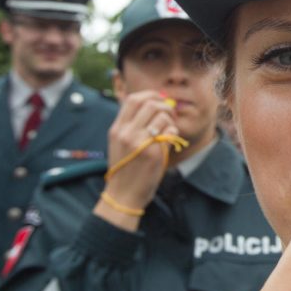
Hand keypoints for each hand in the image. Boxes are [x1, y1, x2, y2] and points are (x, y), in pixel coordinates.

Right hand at [94, 91, 178, 230]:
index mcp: (116, 128)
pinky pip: (170, 132)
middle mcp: (126, 132)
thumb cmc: (126, 169)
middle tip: (171, 115)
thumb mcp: (119, 143)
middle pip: (150, 104)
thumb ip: (131, 125)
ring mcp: (139, 142)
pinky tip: (170, 142)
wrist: (124, 194)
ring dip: (170, 122)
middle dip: (165, 106)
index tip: (160, 100)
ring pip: (162, 116)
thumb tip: (152, 104)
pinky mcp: (153, 153)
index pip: (133, 99)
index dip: (150, 95)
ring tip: (168, 132)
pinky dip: (174, 134)